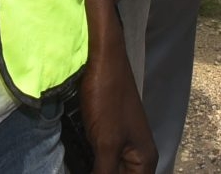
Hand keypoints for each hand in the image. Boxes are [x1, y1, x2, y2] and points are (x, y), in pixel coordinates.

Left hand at [77, 9, 154, 173]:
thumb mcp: (106, 143)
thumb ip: (104, 173)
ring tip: (76, 165)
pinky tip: (76, 163)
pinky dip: (90, 164)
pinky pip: (100, 160)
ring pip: (108, 170)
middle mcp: (137, 156)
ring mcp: (122, 146)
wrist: (103, 58)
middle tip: (79, 166)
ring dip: (94, 169)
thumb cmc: (107, 98)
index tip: (93, 170)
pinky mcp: (107, 136)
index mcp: (144, 161)